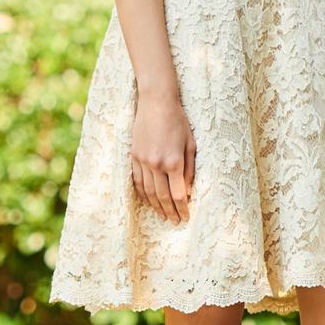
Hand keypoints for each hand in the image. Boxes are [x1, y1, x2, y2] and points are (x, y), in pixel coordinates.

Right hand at [130, 92, 195, 223]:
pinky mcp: (133, 156)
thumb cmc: (178, 121)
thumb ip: (190, 170)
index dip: (183, 208)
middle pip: (162, 196)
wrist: (156, 103)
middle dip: (170, 211)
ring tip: (163, 216)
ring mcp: (142, 161)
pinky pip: (136, 181)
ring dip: (156, 206)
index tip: (186, 218)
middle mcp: (156, 164)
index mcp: (174, 162)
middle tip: (175, 222)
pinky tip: (148, 201)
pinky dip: (142, 194)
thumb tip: (188, 191)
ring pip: (148, 192)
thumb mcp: (191, 144)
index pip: (178, 194)